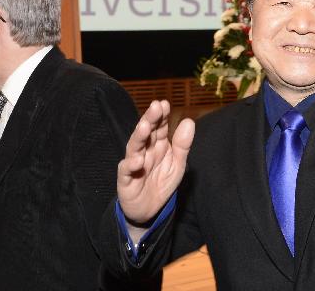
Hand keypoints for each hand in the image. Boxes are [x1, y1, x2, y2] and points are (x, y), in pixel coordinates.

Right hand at [117, 100, 193, 227]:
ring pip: (134, 147)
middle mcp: (144, 151)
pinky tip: (137, 160)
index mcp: (158, 145)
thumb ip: (182, 145)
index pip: (159, 127)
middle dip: (150, 119)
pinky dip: (130, 164)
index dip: (161, 116)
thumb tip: (189, 121)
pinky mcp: (125, 180)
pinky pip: (126, 171)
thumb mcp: (177, 165)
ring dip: (139, 136)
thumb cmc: (161, 183)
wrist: (149, 211)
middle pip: (146, 133)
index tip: (164, 103)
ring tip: (145, 126)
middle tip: (156, 106)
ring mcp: (133, 164)